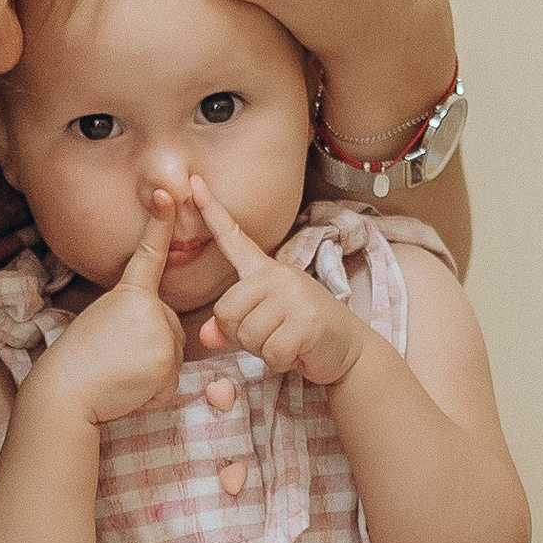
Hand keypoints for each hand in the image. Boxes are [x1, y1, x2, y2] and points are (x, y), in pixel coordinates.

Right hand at [40, 197, 188, 428]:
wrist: (67, 390)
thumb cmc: (80, 364)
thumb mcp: (105, 325)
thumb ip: (136, 320)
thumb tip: (157, 337)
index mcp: (128, 293)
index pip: (149, 254)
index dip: (159, 223)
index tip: (168, 195)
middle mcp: (148, 305)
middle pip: (170, 327)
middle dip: (153, 348)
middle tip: (117, 358)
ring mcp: (160, 329)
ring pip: (173, 353)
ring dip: (153, 371)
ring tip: (121, 372)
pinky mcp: (168, 356)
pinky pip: (173, 377)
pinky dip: (156, 389)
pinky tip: (132, 385)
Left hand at [190, 180, 365, 388]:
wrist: (349, 350)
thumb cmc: (300, 335)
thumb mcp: (262, 325)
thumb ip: (231, 326)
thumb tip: (206, 336)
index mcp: (265, 271)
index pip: (232, 237)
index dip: (211, 211)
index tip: (192, 182)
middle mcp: (279, 275)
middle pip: (226, 311)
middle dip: (242, 335)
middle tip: (272, 334)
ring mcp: (295, 296)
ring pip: (248, 334)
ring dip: (263, 349)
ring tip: (288, 340)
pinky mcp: (308, 321)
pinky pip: (270, 351)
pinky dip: (280, 361)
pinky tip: (298, 351)